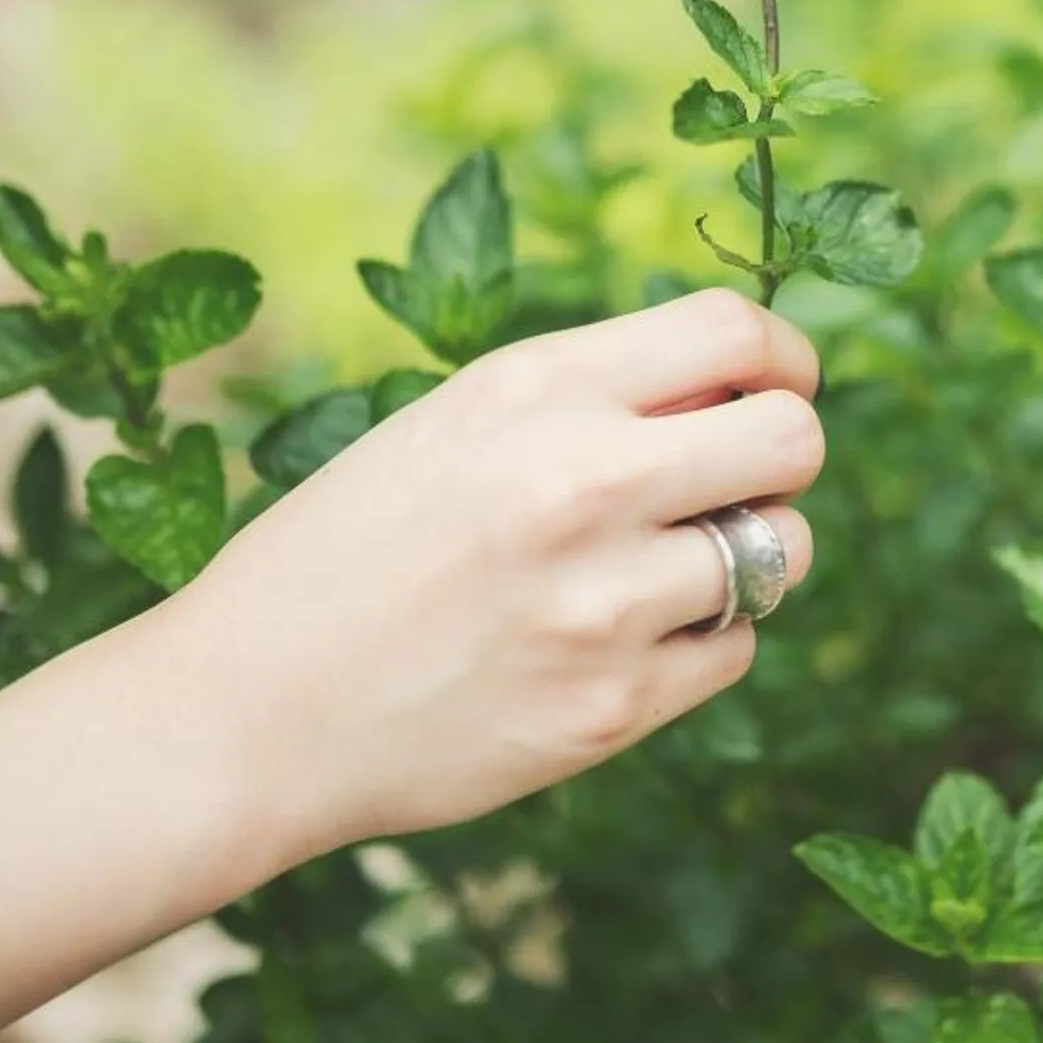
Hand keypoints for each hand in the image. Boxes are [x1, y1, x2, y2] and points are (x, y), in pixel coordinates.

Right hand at [151, 288, 824, 866]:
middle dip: (783, 456)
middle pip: (795, 440)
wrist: (248, 712)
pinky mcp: (613, 709)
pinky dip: (697, 645)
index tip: (774, 385)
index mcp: (533, 388)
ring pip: (781, 553)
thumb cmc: (347, 554)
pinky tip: (614, 643)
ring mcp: (604, 603)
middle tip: (734, 482)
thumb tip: (743, 384)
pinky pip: (734, 652)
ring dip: (745, 557)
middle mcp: (581, 481)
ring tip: (662, 570)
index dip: (782, 357)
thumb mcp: (454, 426)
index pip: (734, 330)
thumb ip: (592, 397)